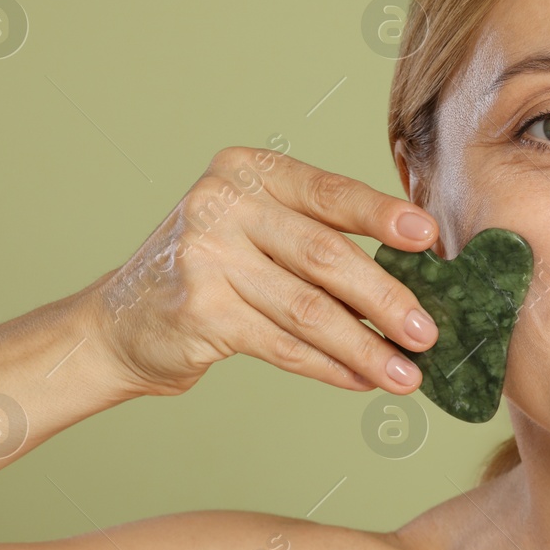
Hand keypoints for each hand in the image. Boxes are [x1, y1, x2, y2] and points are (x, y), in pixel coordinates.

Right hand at [89, 146, 439, 397]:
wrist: (121, 322)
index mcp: (248, 170)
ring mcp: (205, 257)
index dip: (382, 216)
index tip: (429, 238)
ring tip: (407, 374)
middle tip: (428, 332)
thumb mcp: (260, 228)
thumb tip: (415, 273)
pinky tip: (363, 379)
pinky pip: (283, 345)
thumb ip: (321, 235)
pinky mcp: (199, 312)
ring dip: (365, 347)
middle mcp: (223, 204)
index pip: (328, 192)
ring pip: (308, 309)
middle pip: (324, 255)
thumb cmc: (213, 270)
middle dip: (386, 298)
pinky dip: (330, 366)